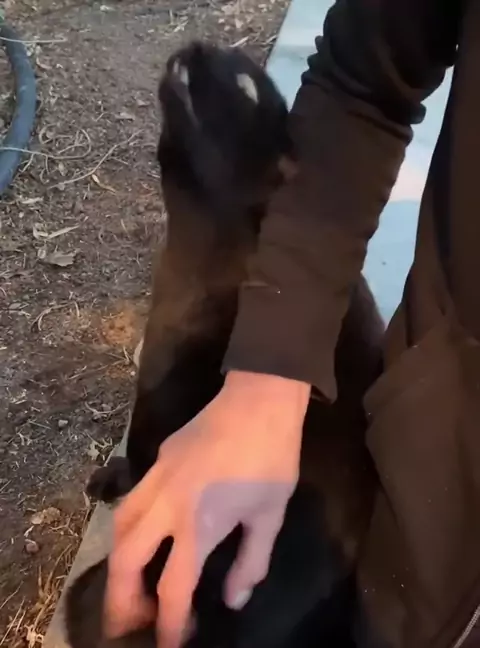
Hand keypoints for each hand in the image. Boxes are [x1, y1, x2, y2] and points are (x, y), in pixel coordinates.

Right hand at [104, 370, 309, 647]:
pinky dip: (127, 528)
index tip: (170, 643)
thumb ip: (250, 562)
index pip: (173, 587)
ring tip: (129, 584)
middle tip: (127, 625)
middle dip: (121, 600)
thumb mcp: (270, 514)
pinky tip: (143, 535)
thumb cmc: (271, 458)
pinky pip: (130, 500)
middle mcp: (167, 505)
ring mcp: (157, 478)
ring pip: (119, 526)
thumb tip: (233, 599)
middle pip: (126, 560)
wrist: (258, 399)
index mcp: (199, 523)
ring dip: (118, 562)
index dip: (169, 624)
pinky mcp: (157, 459)